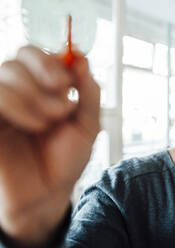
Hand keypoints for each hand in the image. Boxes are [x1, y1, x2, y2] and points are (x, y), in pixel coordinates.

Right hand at [0, 45, 99, 244]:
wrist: (49, 194)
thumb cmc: (66, 159)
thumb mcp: (88, 124)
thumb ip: (89, 92)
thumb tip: (82, 59)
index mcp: (43, 88)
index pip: (36, 54)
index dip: (52, 60)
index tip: (68, 81)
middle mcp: (19, 91)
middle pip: (20, 56)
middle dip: (46, 76)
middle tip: (63, 106)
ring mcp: (2, 105)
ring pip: (6, 73)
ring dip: (34, 96)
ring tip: (50, 122)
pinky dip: (17, 105)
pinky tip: (35, 126)